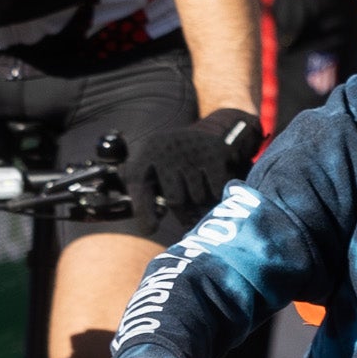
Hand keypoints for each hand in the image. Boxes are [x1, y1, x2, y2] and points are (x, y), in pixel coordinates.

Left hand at [135, 108, 259, 229]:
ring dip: (203, 202)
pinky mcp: (214, 152)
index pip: (137, 183)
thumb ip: (148, 194)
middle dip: (184, 213)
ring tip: (202, 191)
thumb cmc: (182, 159)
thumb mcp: (159, 168)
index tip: (151, 229)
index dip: (143, 209)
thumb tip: (149, 227)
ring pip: (198, 197)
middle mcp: (166, 148)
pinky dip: (217, 195)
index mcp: (147, 151)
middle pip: (175, 199)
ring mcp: (191, 149)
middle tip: (188, 217)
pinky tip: (215, 186)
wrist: (218, 128)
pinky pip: (216, 190)